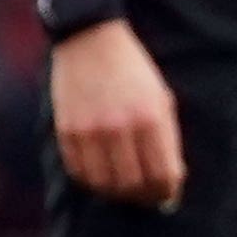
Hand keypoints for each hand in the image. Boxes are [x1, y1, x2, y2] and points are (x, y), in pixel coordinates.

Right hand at [52, 21, 184, 207]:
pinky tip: (102, 175)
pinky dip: (92, 181)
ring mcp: (90, 130)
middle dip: (144, 196)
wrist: (91, 39)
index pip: (163, 175)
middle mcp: (120, 127)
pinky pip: (79, 172)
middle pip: (133, 185)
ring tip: (125, 187)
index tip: (168, 195)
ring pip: (105, 184)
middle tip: (148, 196)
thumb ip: (167, 140)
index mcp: (151, 118)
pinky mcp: (67, 130)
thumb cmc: (134, 71)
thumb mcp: (161, 99)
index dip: (168, 192)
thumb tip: (170, 181)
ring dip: (118, 193)